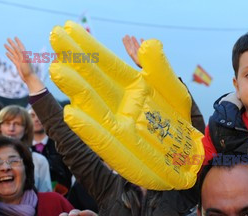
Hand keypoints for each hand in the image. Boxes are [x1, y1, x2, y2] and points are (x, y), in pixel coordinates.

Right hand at [4, 37, 44, 92]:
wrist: (29, 78)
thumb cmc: (28, 70)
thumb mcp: (24, 61)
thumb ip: (21, 54)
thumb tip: (17, 47)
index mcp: (25, 55)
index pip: (20, 47)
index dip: (18, 42)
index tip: (15, 37)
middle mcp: (22, 57)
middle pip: (16, 49)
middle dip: (12, 43)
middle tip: (7, 38)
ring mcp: (19, 61)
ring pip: (13, 53)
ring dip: (9, 49)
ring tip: (4, 44)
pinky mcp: (17, 65)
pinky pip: (12, 59)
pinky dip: (9, 55)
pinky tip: (6, 53)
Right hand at [49, 21, 203, 189]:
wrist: (192, 155)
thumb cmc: (182, 123)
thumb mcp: (176, 93)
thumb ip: (161, 70)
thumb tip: (147, 44)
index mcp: (132, 88)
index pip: (108, 64)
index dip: (90, 48)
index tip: (69, 29)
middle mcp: (120, 106)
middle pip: (94, 81)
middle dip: (75, 61)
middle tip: (55, 37)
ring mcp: (118, 128)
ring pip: (93, 107)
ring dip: (76, 90)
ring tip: (59, 70)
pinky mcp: (121, 153)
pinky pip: (102, 140)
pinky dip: (88, 128)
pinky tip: (71, 114)